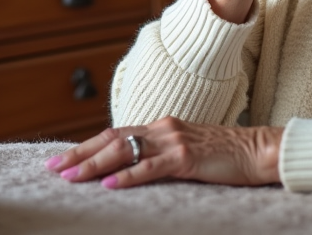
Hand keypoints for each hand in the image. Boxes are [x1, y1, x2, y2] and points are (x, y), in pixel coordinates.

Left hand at [45, 117, 283, 188]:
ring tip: (71, 177)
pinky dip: (127, 176)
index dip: (87, 146)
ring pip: (124, 150)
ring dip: (94, 164)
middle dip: (80, 154)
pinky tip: (110, 184)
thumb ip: (161, 155)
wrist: (259, 151)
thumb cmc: (226, 156)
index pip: (115, 134)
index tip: (63, 160)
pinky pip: (150, 167)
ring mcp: (174, 140)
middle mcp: (163, 128)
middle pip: (112, 138)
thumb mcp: (187, 151)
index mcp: (162, 126)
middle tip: (53, 168)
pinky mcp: (187, 157)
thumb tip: (132, 169)